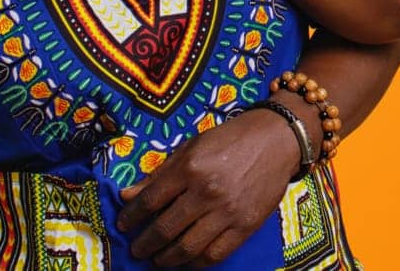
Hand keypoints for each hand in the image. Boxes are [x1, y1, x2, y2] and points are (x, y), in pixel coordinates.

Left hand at [116, 106, 300, 266]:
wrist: (276, 140)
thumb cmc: (230, 139)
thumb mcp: (190, 148)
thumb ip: (159, 174)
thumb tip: (127, 194)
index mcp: (189, 168)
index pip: (150, 201)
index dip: (131, 217)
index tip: (123, 225)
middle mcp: (206, 192)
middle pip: (166, 229)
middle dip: (145, 244)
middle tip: (136, 250)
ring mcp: (228, 212)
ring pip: (188, 247)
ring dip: (167, 259)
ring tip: (157, 260)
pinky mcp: (246, 226)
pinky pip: (216, 254)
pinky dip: (196, 263)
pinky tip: (186, 261)